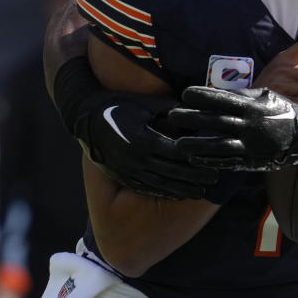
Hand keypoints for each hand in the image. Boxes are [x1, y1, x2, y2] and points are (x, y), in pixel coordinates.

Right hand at [80, 93, 220, 198]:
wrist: (85, 116)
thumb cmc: (118, 104)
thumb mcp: (145, 104)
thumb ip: (170, 109)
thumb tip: (195, 110)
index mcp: (143, 140)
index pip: (176, 153)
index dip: (195, 160)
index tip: (213, 162)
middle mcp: (135, 158)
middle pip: (170, 172)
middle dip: (193, 177)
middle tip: (213, 180)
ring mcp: (126, 169)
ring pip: (159, 183)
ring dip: (180, 189)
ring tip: (200, 192)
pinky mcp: (120, 175)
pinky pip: (144, 187)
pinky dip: (162, 192)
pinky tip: (176, 194)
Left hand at [169, 87, 297, 170]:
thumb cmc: (280, 111)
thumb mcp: (265, 96)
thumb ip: (242, 96)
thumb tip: (217, 93)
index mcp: (251, 105)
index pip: (222, 99)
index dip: (202, 96)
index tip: (184, 94)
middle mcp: (249, 124)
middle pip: (215, 121)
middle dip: (191, 118)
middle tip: (172, 115)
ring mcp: (250, 144)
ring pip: (218, 145)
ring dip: (196, 144)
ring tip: (178, 144)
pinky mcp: (251, 160)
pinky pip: (227, 161)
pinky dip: (210, 161)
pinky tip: (195, 159)